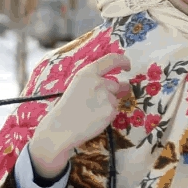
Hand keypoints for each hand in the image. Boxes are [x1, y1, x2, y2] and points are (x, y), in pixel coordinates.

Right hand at [28, 53, 131, 178]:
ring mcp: (106, 96)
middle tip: (103, 101)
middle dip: (116, 92)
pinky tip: (95, 118)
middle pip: (119, 84)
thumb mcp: (78, 85)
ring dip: (109, 104)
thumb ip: (95, 80)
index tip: (127, 66)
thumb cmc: (67, 108)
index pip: (112, 59)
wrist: (61, 128)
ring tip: (92, 112)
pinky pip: (115, 111)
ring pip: (116, 99)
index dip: (123, 61)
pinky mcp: (110, 110)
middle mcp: (98, 82)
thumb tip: (118, 82)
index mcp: (87, 73)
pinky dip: (108, 115)